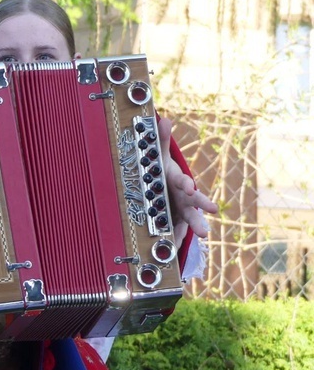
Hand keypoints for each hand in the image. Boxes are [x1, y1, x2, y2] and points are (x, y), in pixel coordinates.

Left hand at [158, 117, 218, 243]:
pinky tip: (174, 250)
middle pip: (193, 205)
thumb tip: (165, 119)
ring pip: (189, 221)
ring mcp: (180, 211)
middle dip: (199, 213)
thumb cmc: (164, 171)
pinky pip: (175, 233)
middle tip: (208, 221)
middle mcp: (183, 198)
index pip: (185, 183)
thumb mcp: (161, 156)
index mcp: (178, 182)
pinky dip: (175, 241)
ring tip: (202, 237)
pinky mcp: (175, 221)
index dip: (187, 186)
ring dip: (194, 229)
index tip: (189, 188)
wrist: (166, 187)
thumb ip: (162, 140)